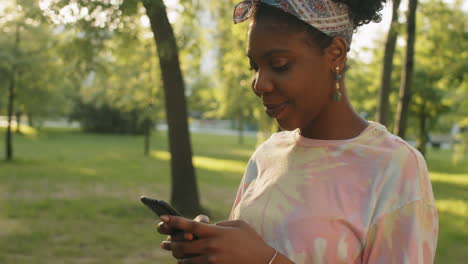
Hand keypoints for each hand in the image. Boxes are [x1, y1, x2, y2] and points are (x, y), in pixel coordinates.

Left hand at [160, 216, 275, 263]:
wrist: (263, 261)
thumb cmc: (251, 241)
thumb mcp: (238, 225)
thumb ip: (221, 225)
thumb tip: (208, 226)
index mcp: (217, 232)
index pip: (191, 226)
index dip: (175, 222)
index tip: (163, 218)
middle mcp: (212, 246)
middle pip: (184, 245)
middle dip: (172, 243)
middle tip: (165, 242)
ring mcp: (212, 261)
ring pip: (186, 260)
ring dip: (178, 256)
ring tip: (174, 253)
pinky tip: (185, 262)